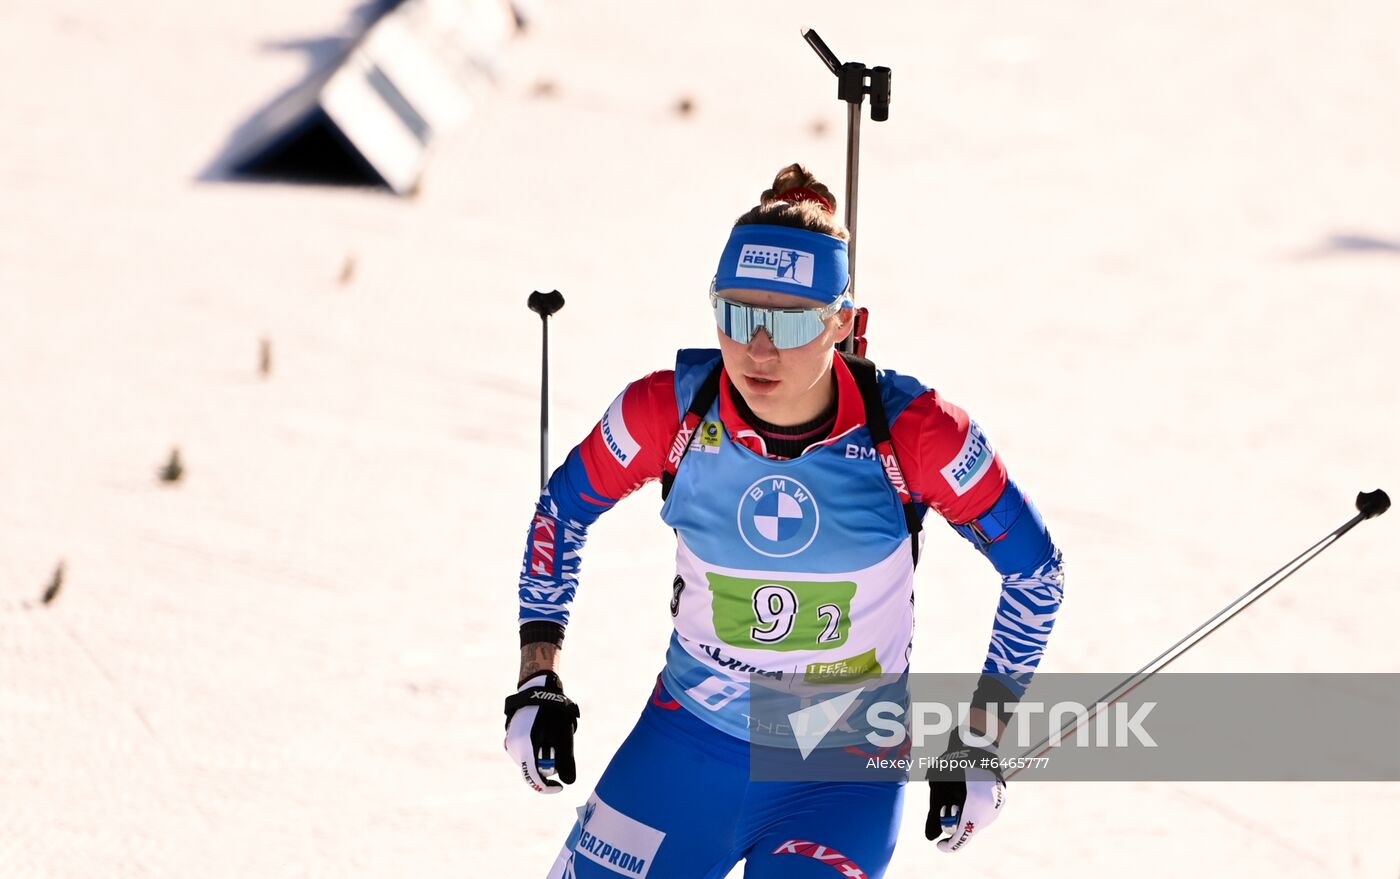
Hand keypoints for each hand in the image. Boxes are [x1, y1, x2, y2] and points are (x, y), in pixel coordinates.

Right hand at [503, 671, 579, 793]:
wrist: (537, 689)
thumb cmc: (552, 713)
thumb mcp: (564, 736)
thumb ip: (566, 761)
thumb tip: (568, 782)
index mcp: (524, 747)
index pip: (533, 777)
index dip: (547, 788)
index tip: (560, 787)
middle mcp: (513, 747)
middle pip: (531, 769)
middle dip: (547, 767)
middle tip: (561, 750)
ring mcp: (510, 742)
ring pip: (528, 761)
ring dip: (541, 757)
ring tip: (553, 736)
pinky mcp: (511, 738)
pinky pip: (525, 753)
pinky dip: (535, 750)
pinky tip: (544, 734)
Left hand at [925, 744, 1005, 851]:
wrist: (977, 745)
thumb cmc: (953, 765)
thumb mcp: (938, 790)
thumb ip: (934, 816)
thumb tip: (931, 837)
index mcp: (975, 807)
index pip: (962, 836)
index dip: (949, 845)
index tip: (939, 845)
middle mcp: (990, 810)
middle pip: (970, 830)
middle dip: (955, 825)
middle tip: (945, 808)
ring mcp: (998, 806)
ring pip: (977, 822)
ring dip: (965, 817)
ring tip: (957, 796)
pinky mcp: (1000, 802)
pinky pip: (984, 814)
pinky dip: (974, 810)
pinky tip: (967, 794)